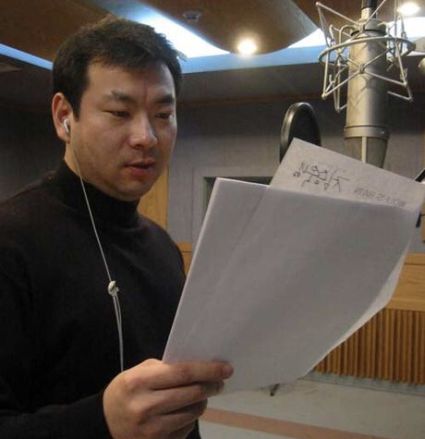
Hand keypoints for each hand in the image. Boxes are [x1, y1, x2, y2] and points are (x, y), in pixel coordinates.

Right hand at [103, 359, 232, 438]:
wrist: (105, 421)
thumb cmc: (127, 389)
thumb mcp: (140, 372)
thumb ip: (166, 368)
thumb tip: (198, 368)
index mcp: (140, 382)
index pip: (182, 373)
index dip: (207, 370)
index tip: (226, 368)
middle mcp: (146, 406)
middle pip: (192, 394)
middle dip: (211, 385)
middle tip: (219, 381)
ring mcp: (152, 429)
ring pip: (192, 413)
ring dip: (202, 401)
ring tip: (201, 394)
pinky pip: (186, 428)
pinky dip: (191, 417)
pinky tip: (185, 409)